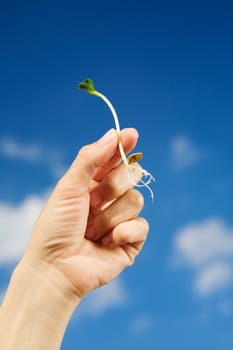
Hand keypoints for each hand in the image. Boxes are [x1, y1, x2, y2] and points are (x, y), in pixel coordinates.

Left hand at [24, 128, 148, 299]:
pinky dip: (123, 233)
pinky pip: (142, 226)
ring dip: (111, 216)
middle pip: (131, 176)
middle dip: (112, 187)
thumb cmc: (56, 227)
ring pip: (136, 200)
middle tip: (94, 201)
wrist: (56, 268)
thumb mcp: (68, 187)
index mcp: (92, 184)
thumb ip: (90, 159)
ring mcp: (121, 219)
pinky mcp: (131, 240)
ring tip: (93, 230)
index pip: (114, 159)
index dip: (123, 146)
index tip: (131, 134)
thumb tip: (113, 134)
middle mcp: (109, 199)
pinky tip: (106, 243)